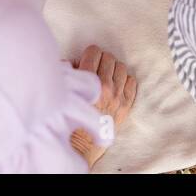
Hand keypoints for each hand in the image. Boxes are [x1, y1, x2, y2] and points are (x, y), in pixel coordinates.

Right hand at [68, 45, 136, 169]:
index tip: (88, 58)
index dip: (90, 53)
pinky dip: (124, 80)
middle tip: (96, 66)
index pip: (94, 52)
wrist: (80, 144)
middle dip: (101, 60)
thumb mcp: (63, 92)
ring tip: (106, 74)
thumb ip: (68, 73)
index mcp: (88, 81)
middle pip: (109, 58)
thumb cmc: (68, 118)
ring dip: (113, 69)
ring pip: (121, 68)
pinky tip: (116, 85)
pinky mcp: (126, 105)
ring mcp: (118, 96)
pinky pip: (131, 82)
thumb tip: (75, 62)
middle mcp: (106, 87)